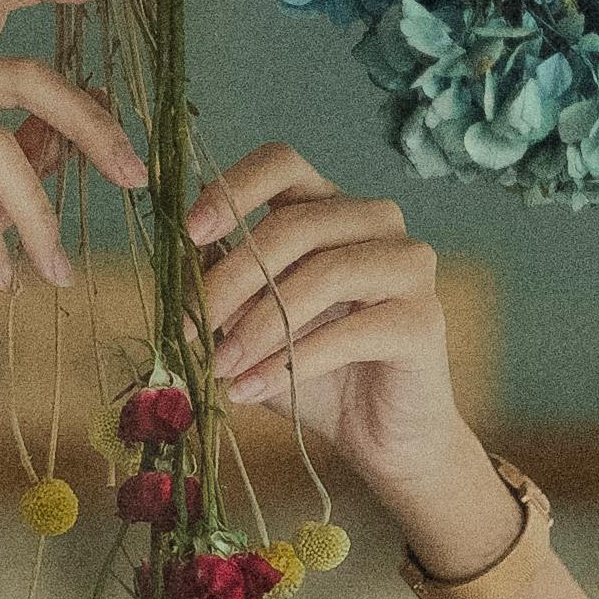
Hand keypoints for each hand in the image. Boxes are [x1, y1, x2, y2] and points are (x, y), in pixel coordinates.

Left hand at [191, 142, 504, 549]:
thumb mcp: (250, 322)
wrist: (380, 436)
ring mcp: (409, 266)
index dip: (233, 188)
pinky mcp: (423, 320)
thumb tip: (175, 262)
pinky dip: (289, 364)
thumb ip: (222, 285)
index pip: (282, 163)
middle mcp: (377, 222)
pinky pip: (348, 334)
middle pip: (295, 224)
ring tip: (219, 369)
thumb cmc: (311, 371)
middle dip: (231, 279)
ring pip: (324, 274)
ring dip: (258, 326)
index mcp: (330, 207)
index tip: (191, 232)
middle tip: (187, 328)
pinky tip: (250, 391)